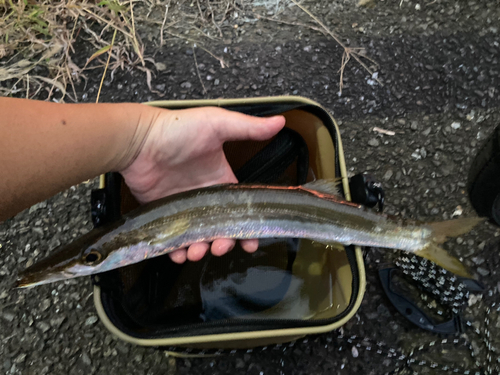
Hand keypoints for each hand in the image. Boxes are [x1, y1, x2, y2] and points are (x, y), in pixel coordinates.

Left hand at [120, 106, 285, 262]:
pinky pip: (173, 239)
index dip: (248, 227)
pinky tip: (179, 253)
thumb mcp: (217, 124)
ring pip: (198, 238)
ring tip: (197, 251)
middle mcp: (205, 198)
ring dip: (201, 249)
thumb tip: (280, 121)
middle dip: (225, 243)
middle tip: (221, 246)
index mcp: (221, 181)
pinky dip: (176, 250)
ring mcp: (184, 208)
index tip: (252, 242)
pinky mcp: (164, 215)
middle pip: (221, 229)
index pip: (240, 209)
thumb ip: (248, 128)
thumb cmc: (178, 129)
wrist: (139, 140)